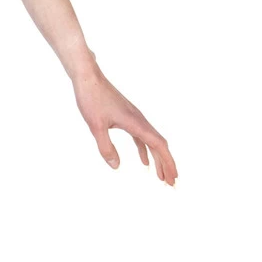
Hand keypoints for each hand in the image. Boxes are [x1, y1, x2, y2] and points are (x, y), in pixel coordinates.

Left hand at [72, 64, 176, 185]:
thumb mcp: (96, 126)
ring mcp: (134, 117)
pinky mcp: (127, 116)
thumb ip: (106, 147)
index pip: (159, 145)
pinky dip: (145, 149)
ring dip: (158, 158)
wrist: (88, 77)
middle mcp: (139, 119)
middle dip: (167, 164)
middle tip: (171, 184)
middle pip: (159, 145)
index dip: (168, 162)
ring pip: (151, 141)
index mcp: (136, 122)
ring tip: (161, 176)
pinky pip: (141, 136)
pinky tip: (144, 161)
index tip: (173, 177)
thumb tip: (116, 167)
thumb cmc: (91, 98)